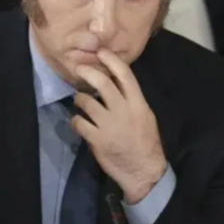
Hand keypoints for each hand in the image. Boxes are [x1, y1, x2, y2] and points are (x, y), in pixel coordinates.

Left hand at [71, 49, 166, 203]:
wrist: (144, 171)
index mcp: (138, 104)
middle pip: (102, 84)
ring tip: (79, 100)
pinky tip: (78, 122)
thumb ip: (132, 101)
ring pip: (86, 102)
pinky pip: (79, 123)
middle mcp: (123, 111)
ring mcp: (109, 126)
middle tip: (79, 68)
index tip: (101, 52)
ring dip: (79, 98)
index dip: (111, 61)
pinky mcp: (97, 140)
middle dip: (88, 72)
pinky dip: (76, 120)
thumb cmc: (147, 143)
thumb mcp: (146, 117)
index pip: (125, 76)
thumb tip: (117, 84)